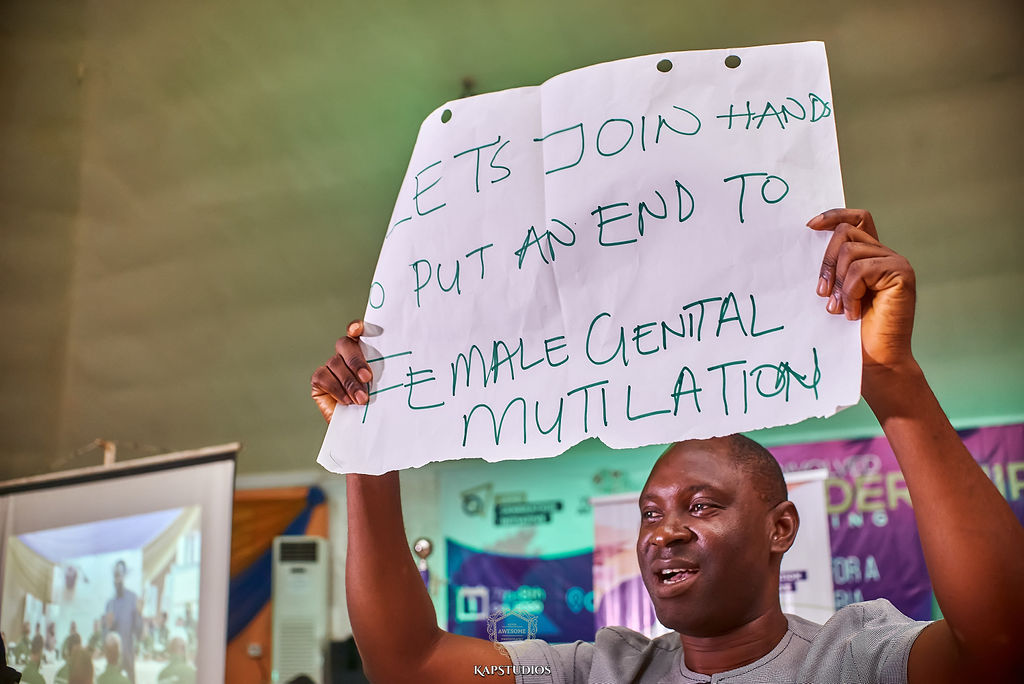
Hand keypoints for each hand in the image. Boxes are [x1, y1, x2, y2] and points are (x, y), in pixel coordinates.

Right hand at [310, 320, 373, 421]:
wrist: (361, 427)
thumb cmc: (375, 405)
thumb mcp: (383, 388)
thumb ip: (382, 374)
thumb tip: (393, 366)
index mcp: (364, 351)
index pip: (357, 332)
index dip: (356, 327)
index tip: (358, 330)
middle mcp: (345, 355)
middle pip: (344, 344)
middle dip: (356, 361)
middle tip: (367, 378)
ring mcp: (330, 366)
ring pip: (335, 363)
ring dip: (349, 382)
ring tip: (361, 399)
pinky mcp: (319, 380)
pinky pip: (323, 376)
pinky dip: (336, 388)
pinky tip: (347, 401)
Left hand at [807, 209, 916, 374]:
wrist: (875, 360)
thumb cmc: (852, 332)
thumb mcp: (836, 293)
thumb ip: (833, 268)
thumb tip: (808, 242)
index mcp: (870, 256)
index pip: (857, 219)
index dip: (834, 216)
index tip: (809, 226)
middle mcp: (885, 255)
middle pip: (845, 233)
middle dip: (826, 261)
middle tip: (822, 293)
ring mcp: (896, 262)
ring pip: (850, 252)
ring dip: (839, 284)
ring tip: (840, 308)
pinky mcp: (901, 273)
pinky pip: (860, 270)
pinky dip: (850, 293)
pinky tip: (854, 313)